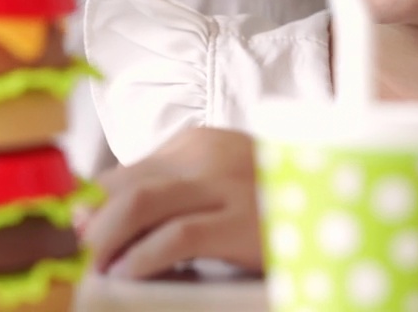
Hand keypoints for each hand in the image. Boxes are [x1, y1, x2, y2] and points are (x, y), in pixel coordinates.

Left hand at [82, 127, 263, 278]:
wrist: (336, 203)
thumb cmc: (270, 199)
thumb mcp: (219, 183)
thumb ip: (166, 192)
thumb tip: (91, 214)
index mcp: (195, 144)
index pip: (125, 173)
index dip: (94, 207)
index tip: (80, 236)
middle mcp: (204, 157)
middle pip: (125, 186)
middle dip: (93, 224)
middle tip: (83, 256)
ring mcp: (225, 186)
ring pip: (140, 203)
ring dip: (107, 239)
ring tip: (100, 267)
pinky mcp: (243, 223)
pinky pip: (179, 236)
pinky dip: (144, 256)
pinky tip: (130, 272)